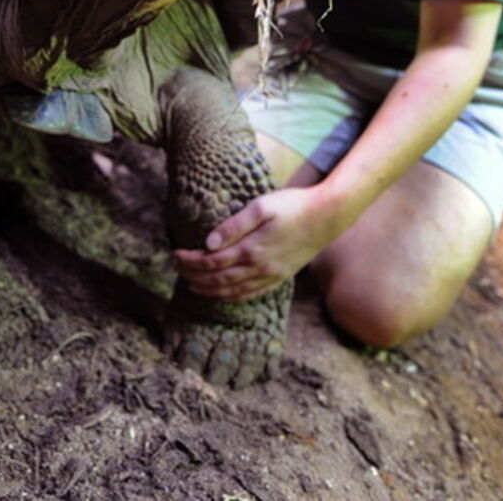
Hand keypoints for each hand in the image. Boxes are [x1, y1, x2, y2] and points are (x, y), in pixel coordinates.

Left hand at [173, 186, 339, 302]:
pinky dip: (231, 297)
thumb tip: (208, 244)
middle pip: (218, 278)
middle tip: (176, 268)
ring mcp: (270, 275)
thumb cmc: (293, 205)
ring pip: (232, 290)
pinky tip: (222, 294)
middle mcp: (259, 267)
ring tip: (191, 284)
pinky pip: (250, 294)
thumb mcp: (261, 207)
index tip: (175, 254)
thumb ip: (233, 225)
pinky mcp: (279, 277)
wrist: (327, 217)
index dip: (190, 261)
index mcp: (251, 249)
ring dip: (209, 289)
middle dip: (194, 275)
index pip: (211, 261)